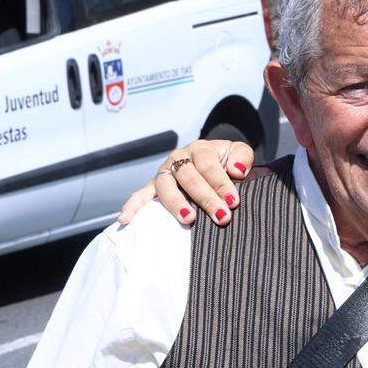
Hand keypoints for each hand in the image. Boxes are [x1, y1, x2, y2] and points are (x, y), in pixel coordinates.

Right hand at [117, 138, 257, 227]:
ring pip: (165, 185)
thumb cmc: (227, 163)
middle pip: (188, 177)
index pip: (208, 165)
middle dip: (206, 198)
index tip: (233, 202)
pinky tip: (125, 219)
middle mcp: (179, 158)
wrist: (214, 166)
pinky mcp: (154, 187)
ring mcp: (164, 173)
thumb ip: (241, 157)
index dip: (221, 183)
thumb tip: (236, 170)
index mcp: (200, 149)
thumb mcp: (238, 154)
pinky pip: (141, 195)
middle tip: (221, 217)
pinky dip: (133, 206)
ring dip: (175, 203)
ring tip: (188, 218)